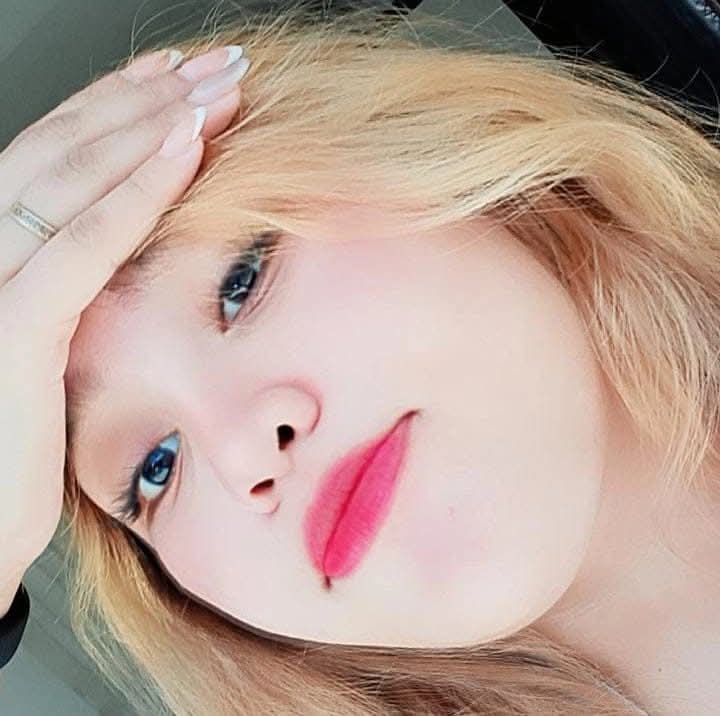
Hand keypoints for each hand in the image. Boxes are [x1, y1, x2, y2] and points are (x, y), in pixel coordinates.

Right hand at [0, 45, 249, 602]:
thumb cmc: (15, 448)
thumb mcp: (49, 349)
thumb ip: (73, 288)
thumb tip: (132, 244)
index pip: (61, 162)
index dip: (120, 111)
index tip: (179, 80)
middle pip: (70, 152)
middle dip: (148, 100)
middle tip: (218, 65)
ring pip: (75, 181)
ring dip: (152, 125)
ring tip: (215, 87)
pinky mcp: (11, 327)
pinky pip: (82, 246)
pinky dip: (135, 193)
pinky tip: (185, 149)